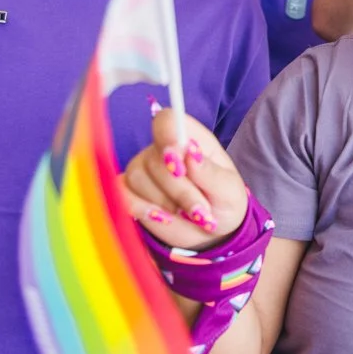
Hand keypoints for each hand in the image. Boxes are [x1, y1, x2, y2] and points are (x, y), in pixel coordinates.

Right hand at [119, 108, 249, 248]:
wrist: (212, 233)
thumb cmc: (224, 202)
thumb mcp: (229, 190)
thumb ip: (211, 172)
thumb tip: (190, 152)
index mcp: (190, 139)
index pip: (167, 120)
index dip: (168, 135)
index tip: (180, 162)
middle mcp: (161, 150)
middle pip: (154, 158)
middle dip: (180, 190)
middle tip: (201, 210)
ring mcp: (142, 171)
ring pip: (138, 179)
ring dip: (165, 203)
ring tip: (186, 214)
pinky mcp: (129, 193)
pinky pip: (123, 196)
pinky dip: (142, 210)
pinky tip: (162, 218)